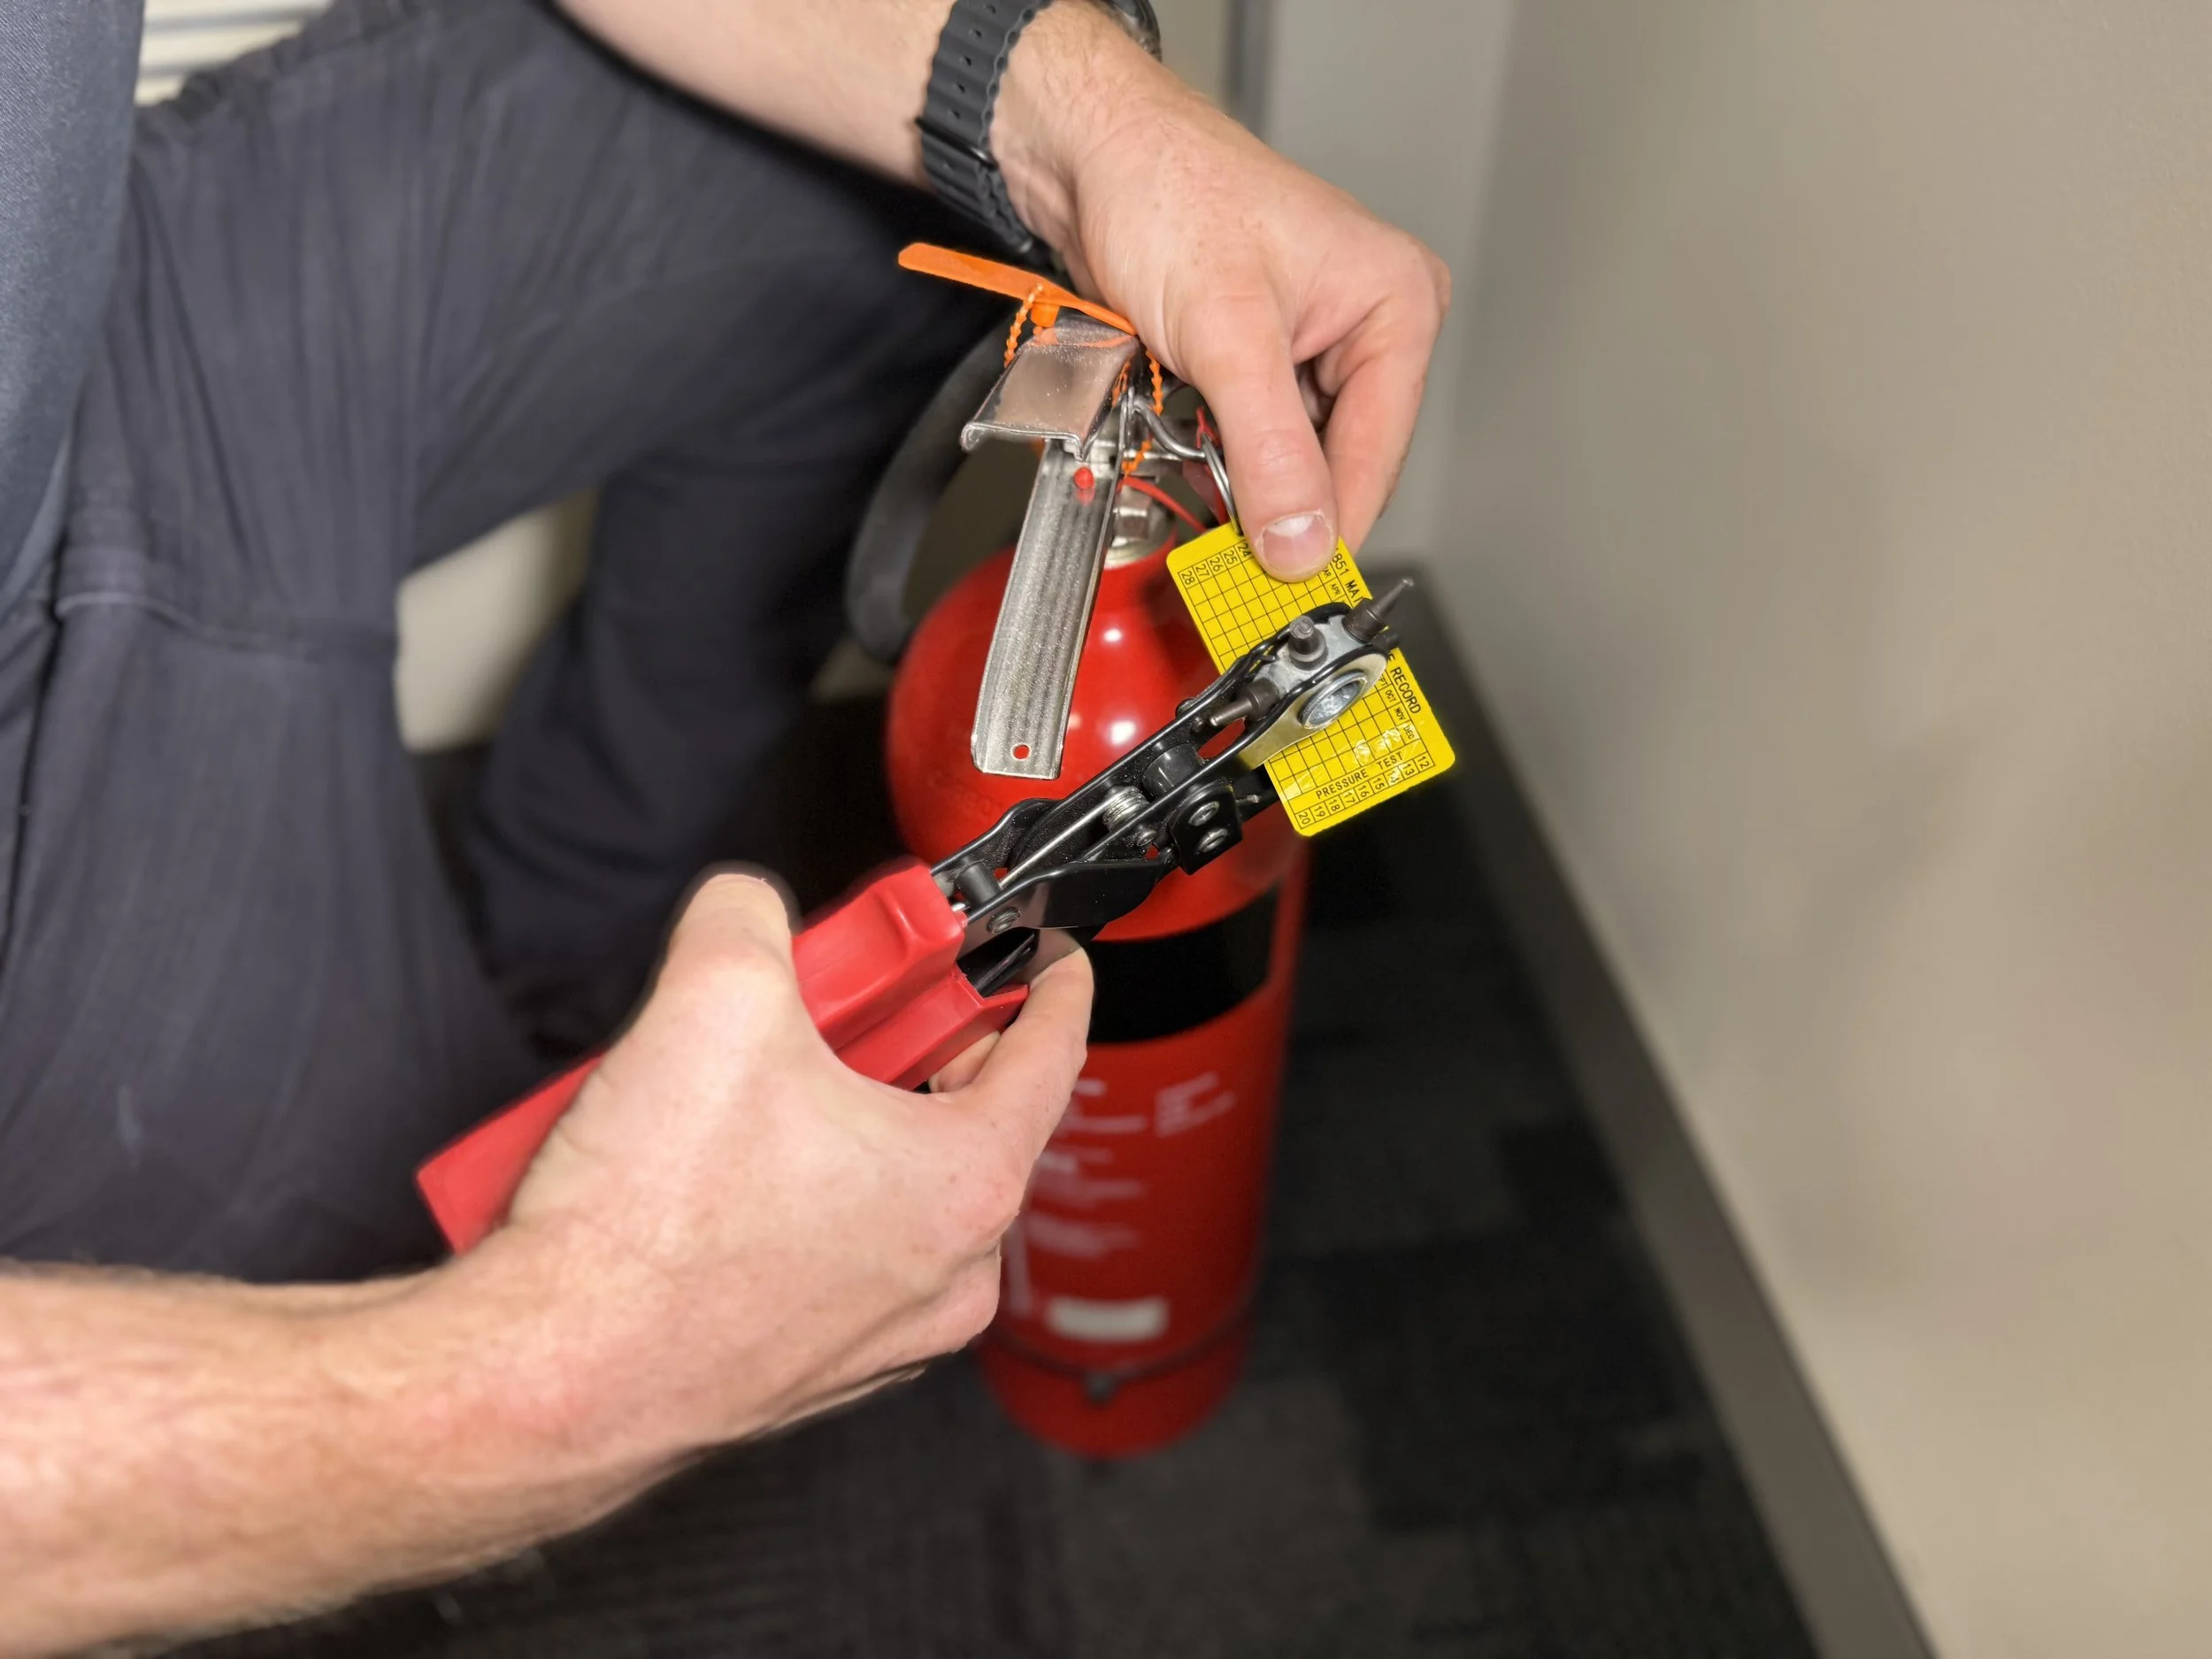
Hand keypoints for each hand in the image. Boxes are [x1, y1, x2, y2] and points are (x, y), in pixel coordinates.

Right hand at [467, 872, 1091, 1462]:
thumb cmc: (644, 1236)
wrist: (550, 1378)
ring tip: (752, 1092)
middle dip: (907, 1041)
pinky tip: (718, 1175)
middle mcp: (948, 1272)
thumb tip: (748, 908)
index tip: (1043, 951)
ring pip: (894, 1181)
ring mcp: (886, 1330)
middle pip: (966, 1111)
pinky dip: (797, 1197)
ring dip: (841, 1121)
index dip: (1050, 978)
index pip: (1054, 1052)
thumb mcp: (711, 993)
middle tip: (841, 1004)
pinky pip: (836, 1247)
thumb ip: (750, 915)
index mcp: (966, 1182)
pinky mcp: (817, 1363)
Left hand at [1001, 5, 1450, 577]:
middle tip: (1232, 568)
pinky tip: (1193, 475)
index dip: (1330, 528)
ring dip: (1246, 491)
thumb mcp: (1227, 332)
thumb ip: (1271, 448)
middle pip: (1339, 464)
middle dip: (1282, 510)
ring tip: (1203, 514)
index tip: (1286, 592)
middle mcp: (1367, 326)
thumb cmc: (1165, 190)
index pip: (1378, 453)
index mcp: (1396, 304)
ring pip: (1292, 459)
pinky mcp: (1258, 359)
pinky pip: (1253, 440)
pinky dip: (1222, 466)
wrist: (1086, 153)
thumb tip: (1304, 540)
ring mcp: (1312, 346)